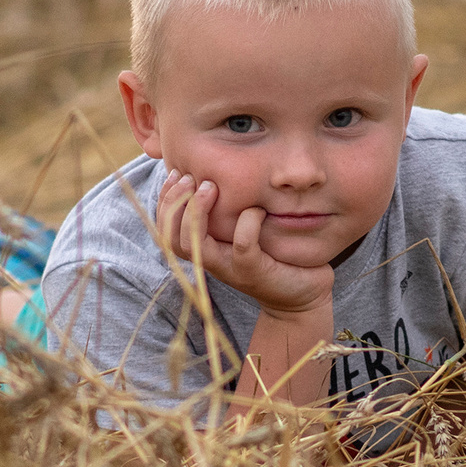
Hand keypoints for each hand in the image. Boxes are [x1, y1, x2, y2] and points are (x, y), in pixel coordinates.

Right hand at [156, 167, 332, 317]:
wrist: (302, 294)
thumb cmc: (273, 255)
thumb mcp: (244, 229)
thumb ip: (228, 210)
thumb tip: (212, 171)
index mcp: (204, 250)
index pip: (165, 230)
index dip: (163, 201)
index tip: (175, 173)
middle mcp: (211, 262)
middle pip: (171, 239)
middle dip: (174, 203)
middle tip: (190, 178)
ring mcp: (230, 269)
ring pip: (195, 245)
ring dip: (197, 212)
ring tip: (210, 187)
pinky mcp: (253, 273)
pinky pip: (242, 246)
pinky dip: (247, 223)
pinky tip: (257, 210)